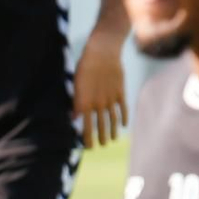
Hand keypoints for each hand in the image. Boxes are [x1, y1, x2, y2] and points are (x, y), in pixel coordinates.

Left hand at [73, 29, 126, 149]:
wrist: (102, 51)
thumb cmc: (85, 66)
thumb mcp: (76, 84)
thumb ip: (76, 102)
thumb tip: (74, 117)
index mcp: (84, 102)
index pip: (85, 126)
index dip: (87, 138)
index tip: (88, 147)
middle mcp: (98, 104)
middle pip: (100, 126)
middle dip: (100, 138)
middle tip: (100, 146)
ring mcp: (110, 99)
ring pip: (112, 120)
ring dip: (112, 132)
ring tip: (112, 140)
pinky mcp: (120, 92)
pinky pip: (123, 109)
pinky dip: (123, 118)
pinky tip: (123, 125)